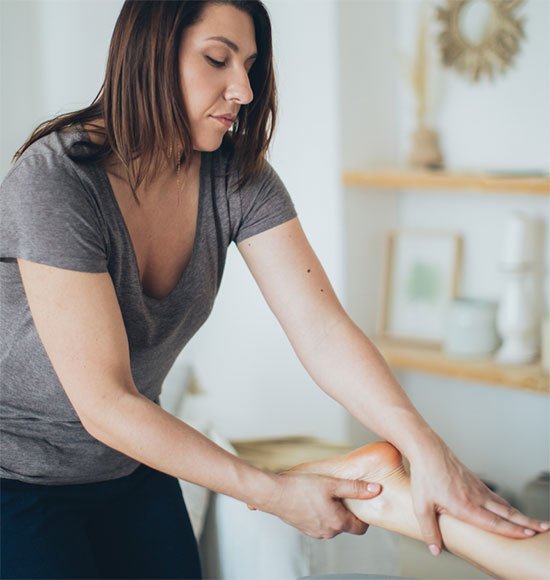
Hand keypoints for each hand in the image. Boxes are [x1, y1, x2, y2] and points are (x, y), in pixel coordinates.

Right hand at [248, 471, 381, 538]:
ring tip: (326, 492)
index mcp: (337, 522)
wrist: (274, 494)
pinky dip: (321, 511)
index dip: (364, 514)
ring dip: (333, 510)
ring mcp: (315, 532)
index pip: (361, 528)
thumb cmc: (301, 488)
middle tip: (341, 491)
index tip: (361, 500)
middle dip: (346, 509)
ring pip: (332, 522)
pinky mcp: (304, 528)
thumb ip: (356, 488)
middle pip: (346, 524)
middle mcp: (328, 532)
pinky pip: (319, 521)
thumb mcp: (332, 484)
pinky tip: (313, 497)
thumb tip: (377, 489)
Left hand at [408, 434, 549, 555]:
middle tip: (545, 529)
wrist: (427, 450)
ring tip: (537, 524)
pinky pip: (495, 497)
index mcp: (464, 505)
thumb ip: (430, 530)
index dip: (511, 530)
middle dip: (526, 523)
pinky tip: (511, 512)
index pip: (493, 522)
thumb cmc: (424, 476)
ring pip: (503, 505)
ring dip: (521, 515)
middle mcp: (475, 497)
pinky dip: (507, 506)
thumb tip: (436, 551)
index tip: (528, 535)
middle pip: (506, 513)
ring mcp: (477, 488)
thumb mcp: (421, 506)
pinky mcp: (475, 482)